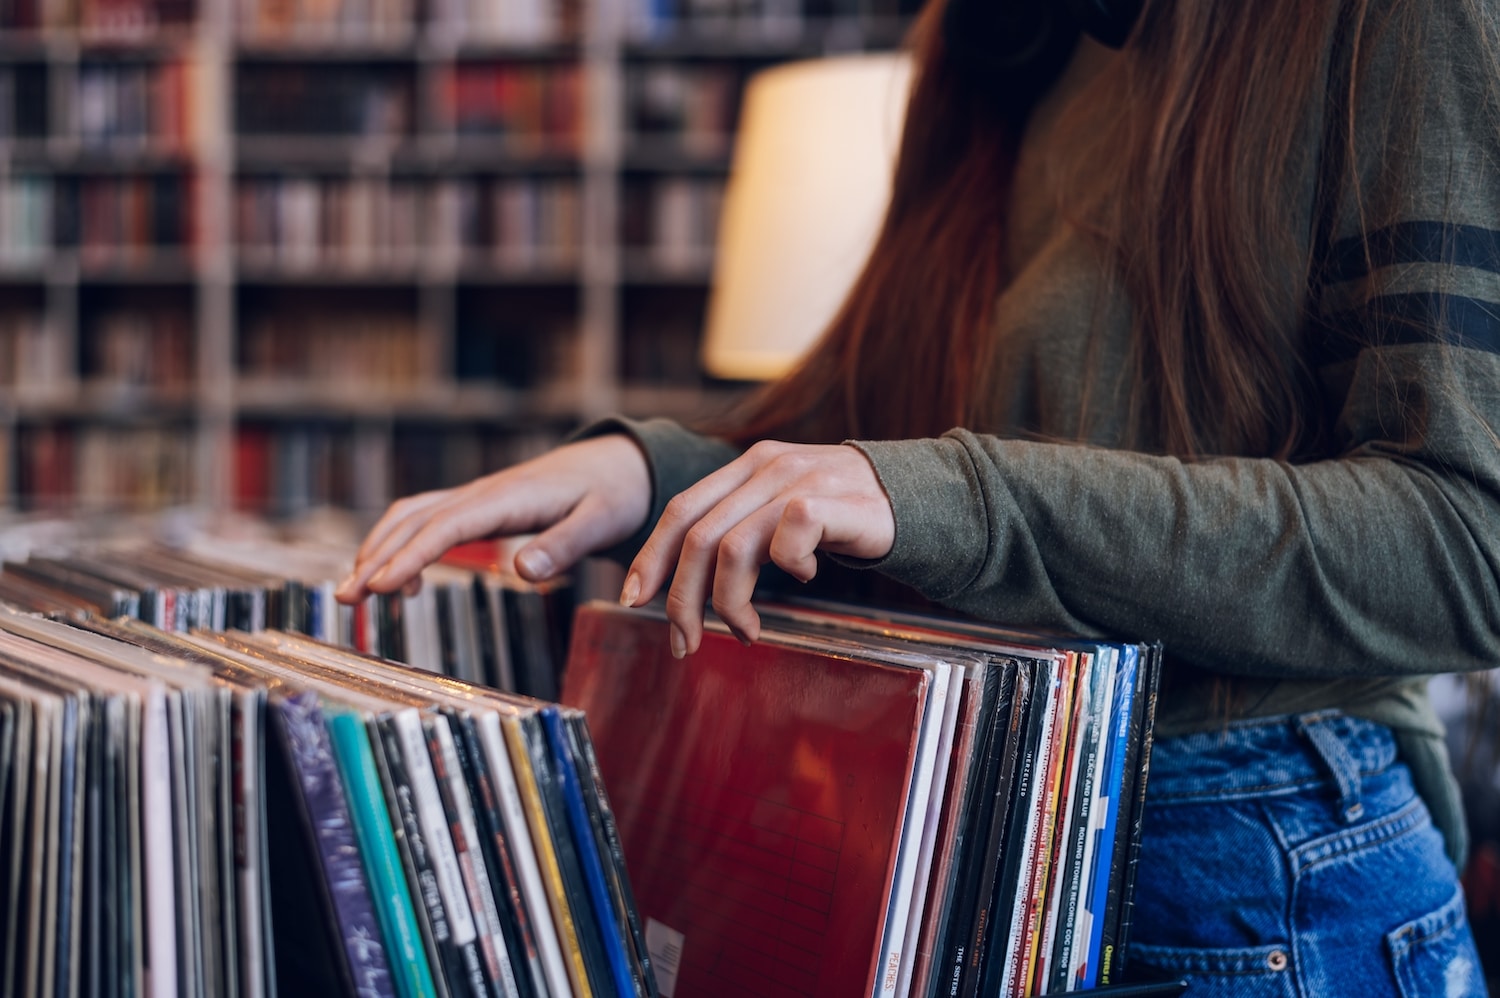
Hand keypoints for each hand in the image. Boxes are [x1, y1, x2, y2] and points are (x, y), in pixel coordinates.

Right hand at [336, 434, 650, 602]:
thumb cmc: (612, 493)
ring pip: (412, 516)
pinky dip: (401, 544)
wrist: (619, 464)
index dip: (411, 556)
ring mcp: (477, 497)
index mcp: (509, 497)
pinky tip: (401, 582)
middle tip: (346, 599)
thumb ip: (564, 545)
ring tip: (354, 592)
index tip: (381, 586)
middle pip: (416, 521)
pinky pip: (427, 520)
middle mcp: (484, 492)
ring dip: (378, 549)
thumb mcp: (601, 520)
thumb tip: (523, 573)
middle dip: (376, 557)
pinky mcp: (478, 506)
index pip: (448, 526)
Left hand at [620, 440, 893, 656]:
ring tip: (747, 630)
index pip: (680, 509)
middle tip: (686, 641)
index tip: (633, 600)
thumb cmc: (842, 515)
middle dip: (681, 597)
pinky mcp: (832, 500)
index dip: (650, 557)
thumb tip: (681, 585)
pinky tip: (806, 577)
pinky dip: (789, 568)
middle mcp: (766, 466)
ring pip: (733, 546)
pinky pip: (787, 541)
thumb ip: (738, 528)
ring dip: (730, 601)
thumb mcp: (780, 511)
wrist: (914, 496)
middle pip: (697, 535)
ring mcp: (798, 479)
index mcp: (746, 466)